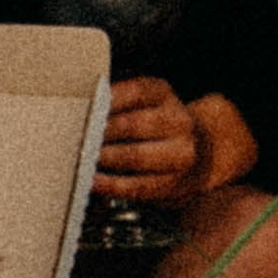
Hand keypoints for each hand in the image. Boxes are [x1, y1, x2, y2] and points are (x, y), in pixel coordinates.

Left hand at [93, 80, 257, 208]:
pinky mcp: (174, 183)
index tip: (83, 107)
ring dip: (105, 158)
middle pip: (134, 125)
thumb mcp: (143, 101)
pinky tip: (93, 181)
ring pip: (136, 157)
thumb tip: (80, 110)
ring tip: (81, 158)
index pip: (135, 91)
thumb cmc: (156, 124)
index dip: (108, 100)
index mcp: (164, 94)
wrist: (202, 151)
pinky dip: (111, 185)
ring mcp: (180, 154)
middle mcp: (178, 121)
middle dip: (101, 132)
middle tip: (75, 136)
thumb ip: (116, 102)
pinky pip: (138, 186)